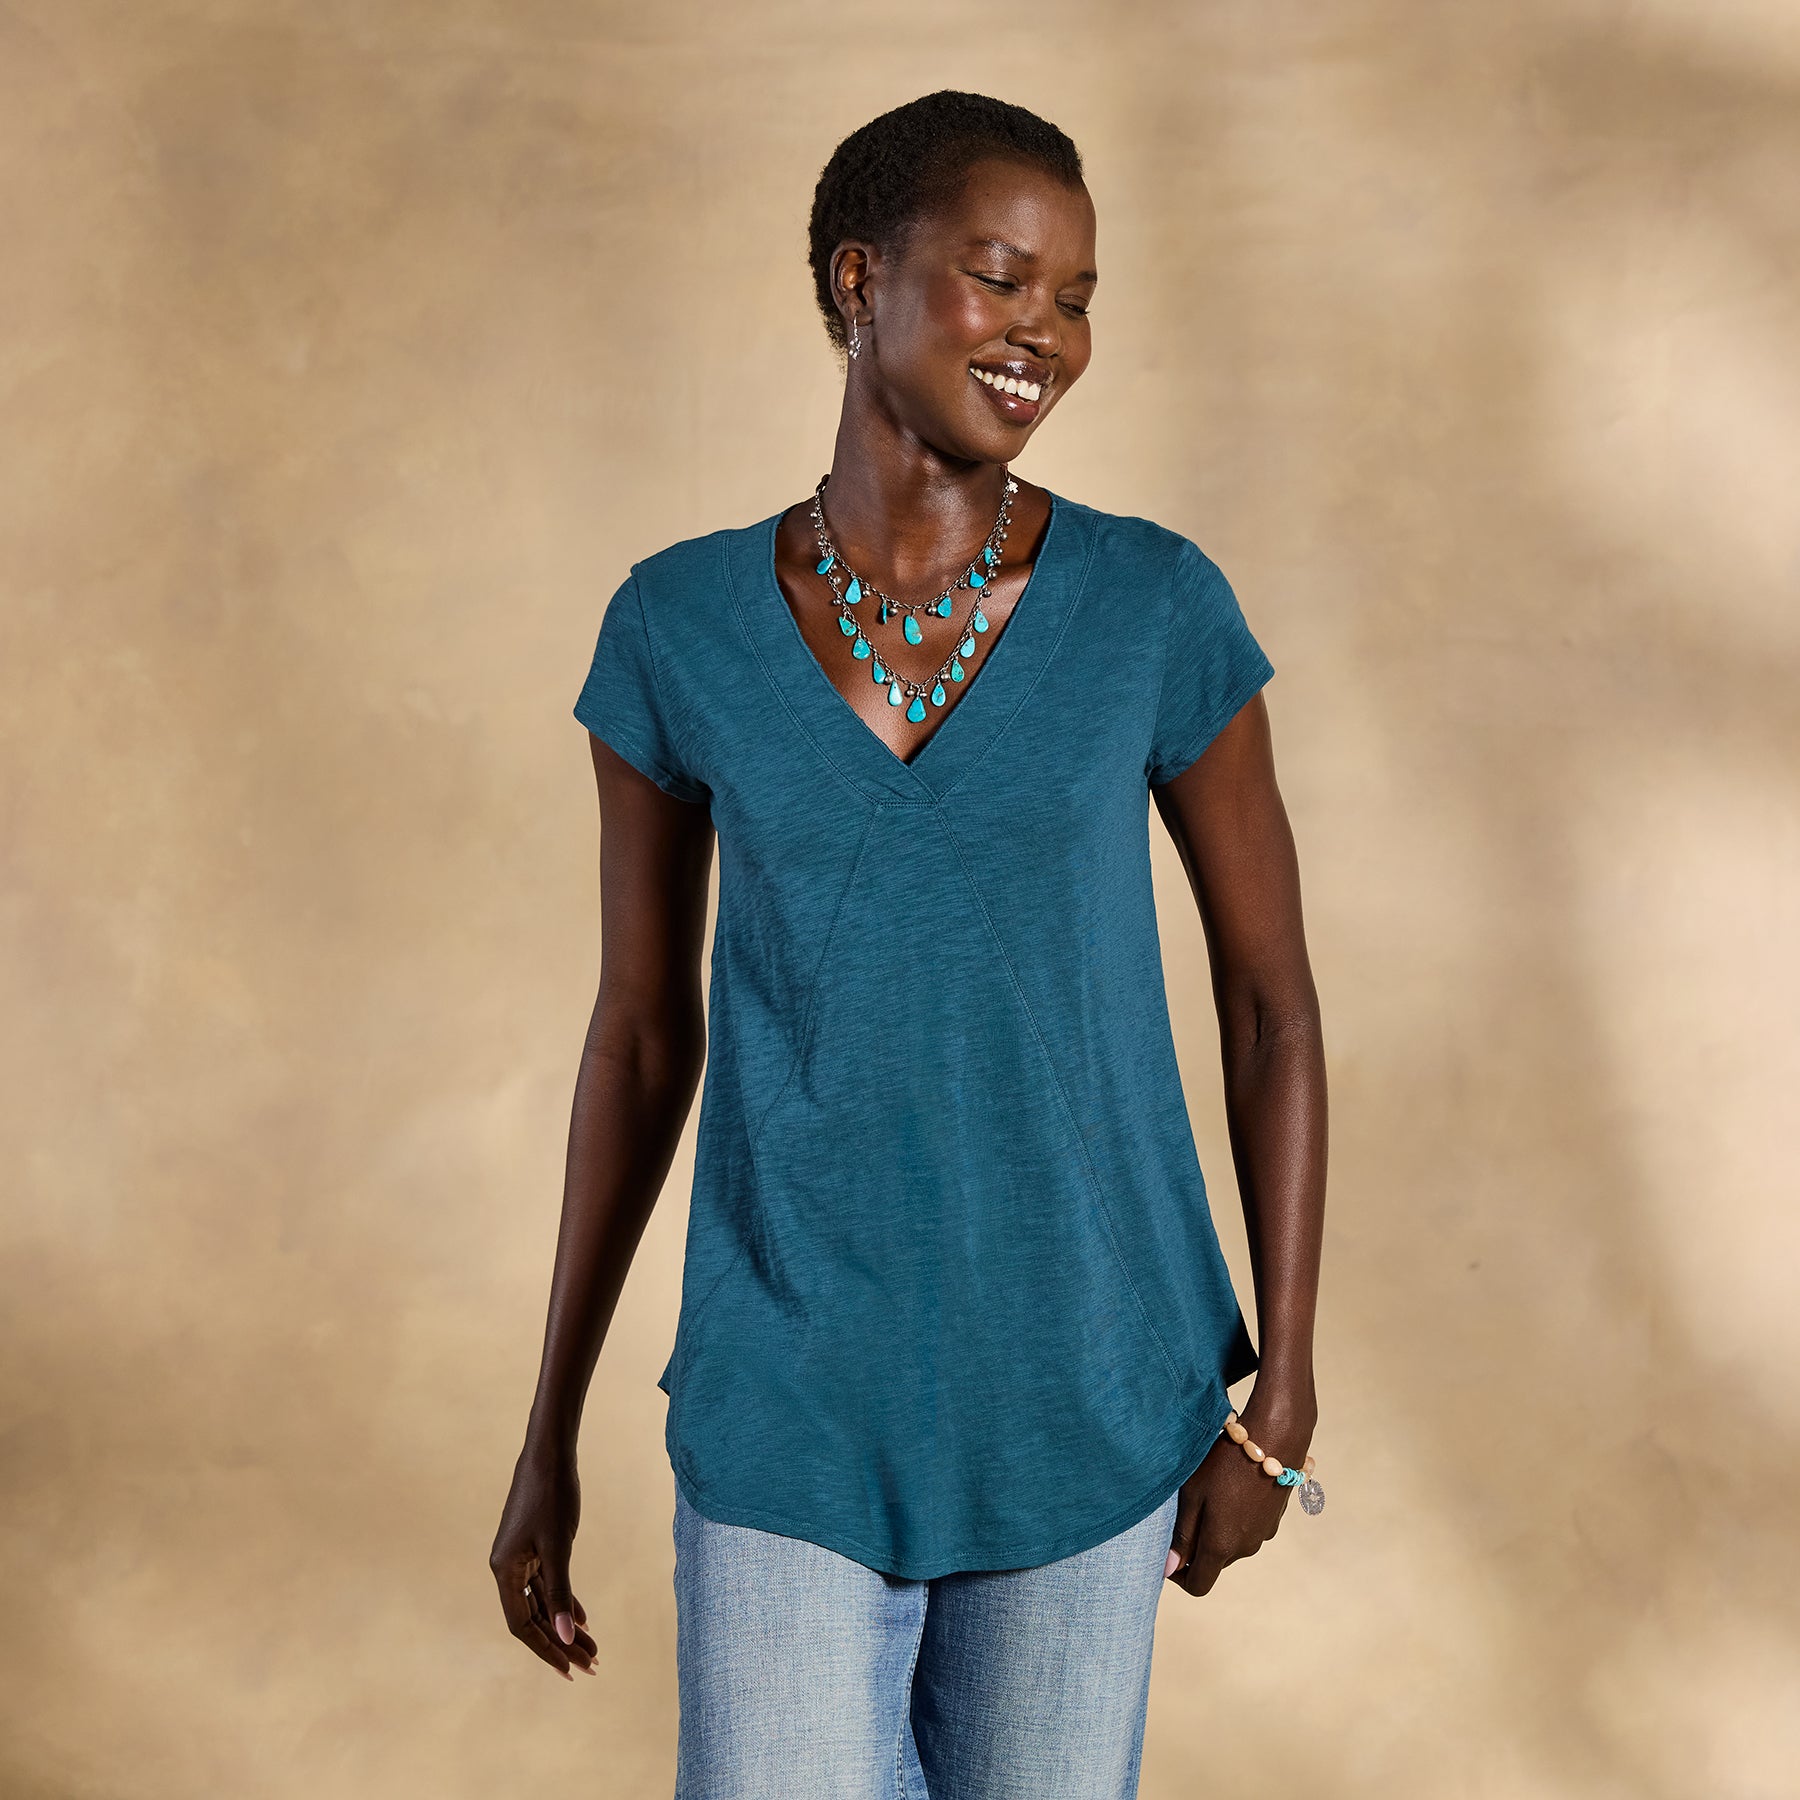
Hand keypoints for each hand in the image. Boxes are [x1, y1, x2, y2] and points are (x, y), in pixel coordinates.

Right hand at [490, 1440, 598, 1679]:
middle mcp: (507, 1568)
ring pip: (543, 1602)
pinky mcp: (534, 1547)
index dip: (545, 1649)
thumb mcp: (558, 1547)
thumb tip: (564, 1636)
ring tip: (593, 1648)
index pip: (523, 1625)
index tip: (568, 1670)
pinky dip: (564, 1600)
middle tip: (591, 1665)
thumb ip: (560, 1592)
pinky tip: (582, 1618)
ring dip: (565, 1624)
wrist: (550, 1454)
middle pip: (534, 1617)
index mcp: (505, 1571)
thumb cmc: (552, 1496)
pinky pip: (547, 1584)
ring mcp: (520, 1558)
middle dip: (561, 1642)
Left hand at [1163, 1385, 1315, 1595]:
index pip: (1198, 1585)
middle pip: (1214, 1562)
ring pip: (1231, 1543)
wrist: (1274, 1440)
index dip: (1178, 1576)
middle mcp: (1245, 1548)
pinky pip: (1247, 1528)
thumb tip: (1168, 1569)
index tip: (1168, 1551)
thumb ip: (1182, 1535)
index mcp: (1222, 1546)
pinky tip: (1231, 1487)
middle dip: (1196, 1545)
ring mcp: (1263, 1534)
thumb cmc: (1225, 1464)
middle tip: (1185, 1508)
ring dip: (1216, 1528)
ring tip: (1209, 1492)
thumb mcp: (1193, 1495)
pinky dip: (1235, 1517)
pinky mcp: (1273, 1519)